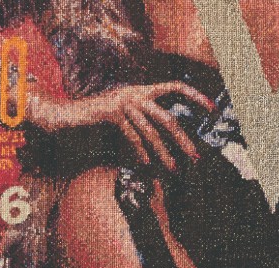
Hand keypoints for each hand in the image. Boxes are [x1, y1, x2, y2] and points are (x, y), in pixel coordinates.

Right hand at [31, 83, 214, 169]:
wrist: (66, 117)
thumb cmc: (97, 125)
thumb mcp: (125, 124)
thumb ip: (143, 131)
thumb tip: (164, 149)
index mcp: (141, 92)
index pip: (174, 87)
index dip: (194, 95)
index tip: (212, 108)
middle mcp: (135, 93)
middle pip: (168, 117)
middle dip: (183, 140)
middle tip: (196, 158)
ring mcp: (123, 101)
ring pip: (151, 130)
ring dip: (164, 153)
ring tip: (173, 169)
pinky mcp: (110, 112)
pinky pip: (131, 134)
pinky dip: (140, 151)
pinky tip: (147, 165)